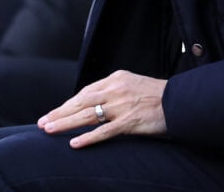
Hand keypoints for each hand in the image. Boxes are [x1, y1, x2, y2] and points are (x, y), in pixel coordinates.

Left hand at [37, 70, 167, 147]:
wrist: (180, 101)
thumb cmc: (158, 95)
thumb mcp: (132, 84)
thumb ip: (114, 90)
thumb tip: (95, 101)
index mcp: (115, 78)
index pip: (85, 92)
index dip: (68, 104)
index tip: (55, 112)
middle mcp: (115, 89)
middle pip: (81, 102)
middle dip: (59, 112)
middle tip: (42, 122)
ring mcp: (121, 106)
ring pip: (87, 115)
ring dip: (65, 123)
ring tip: (48, 130)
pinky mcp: (129, 122)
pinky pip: (104, 131)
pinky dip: (88, 137)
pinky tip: (74, 144)